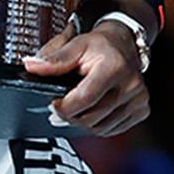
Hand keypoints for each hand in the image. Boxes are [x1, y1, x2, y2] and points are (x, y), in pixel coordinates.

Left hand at [22, 20, 149, 136]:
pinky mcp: (142, 110)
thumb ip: (53, 58)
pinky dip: (97, 125)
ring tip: (75, 107)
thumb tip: (31, 66)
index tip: (53, 103)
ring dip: (83, 122)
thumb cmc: (99, 45)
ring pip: (101, 128)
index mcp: (114, 67)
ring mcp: (139, 99)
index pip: (84, 99)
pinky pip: (112, 129)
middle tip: (61, 105)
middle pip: (92, 117)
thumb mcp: (74, 44)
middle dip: (70, 115)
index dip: (63, 106)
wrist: (124, 44)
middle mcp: (131, 85)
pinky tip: (91, 110)